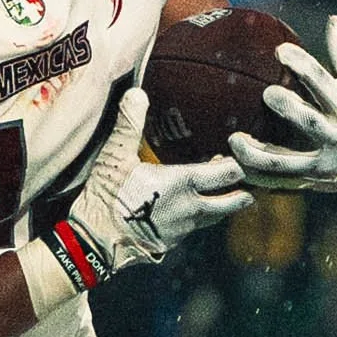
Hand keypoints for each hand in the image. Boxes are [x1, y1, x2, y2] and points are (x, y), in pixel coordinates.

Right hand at [21, 87, 248, 312]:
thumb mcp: (114, 156)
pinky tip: (186, 209)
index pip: (227, 173)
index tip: (237, 153)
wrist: (93, 244)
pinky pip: (193, 229)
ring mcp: (182, 230)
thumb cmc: (106, 197)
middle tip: (243, 180)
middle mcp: (190, 209)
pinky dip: (198, 218)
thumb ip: (129, 124)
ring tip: (220, 192)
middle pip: (232, 202)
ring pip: (214, 218)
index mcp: (183, 184)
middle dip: (242, 191)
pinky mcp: (170, 243)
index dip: (238, 163)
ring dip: (221, 205)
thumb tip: (137, 92)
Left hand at [229, 18, 336, 194]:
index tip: (281, 50)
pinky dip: (252, 176)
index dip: (304, 66)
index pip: (325, 85)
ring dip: (258, 154)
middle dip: (290, 109)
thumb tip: (334, 20)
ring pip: (286, 162)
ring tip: (233, 140)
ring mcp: (319, 164)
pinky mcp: (304, 181)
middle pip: (310, 123)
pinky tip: (227, 163)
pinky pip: (274, 181)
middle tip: (267, 93)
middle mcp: (335, 138)